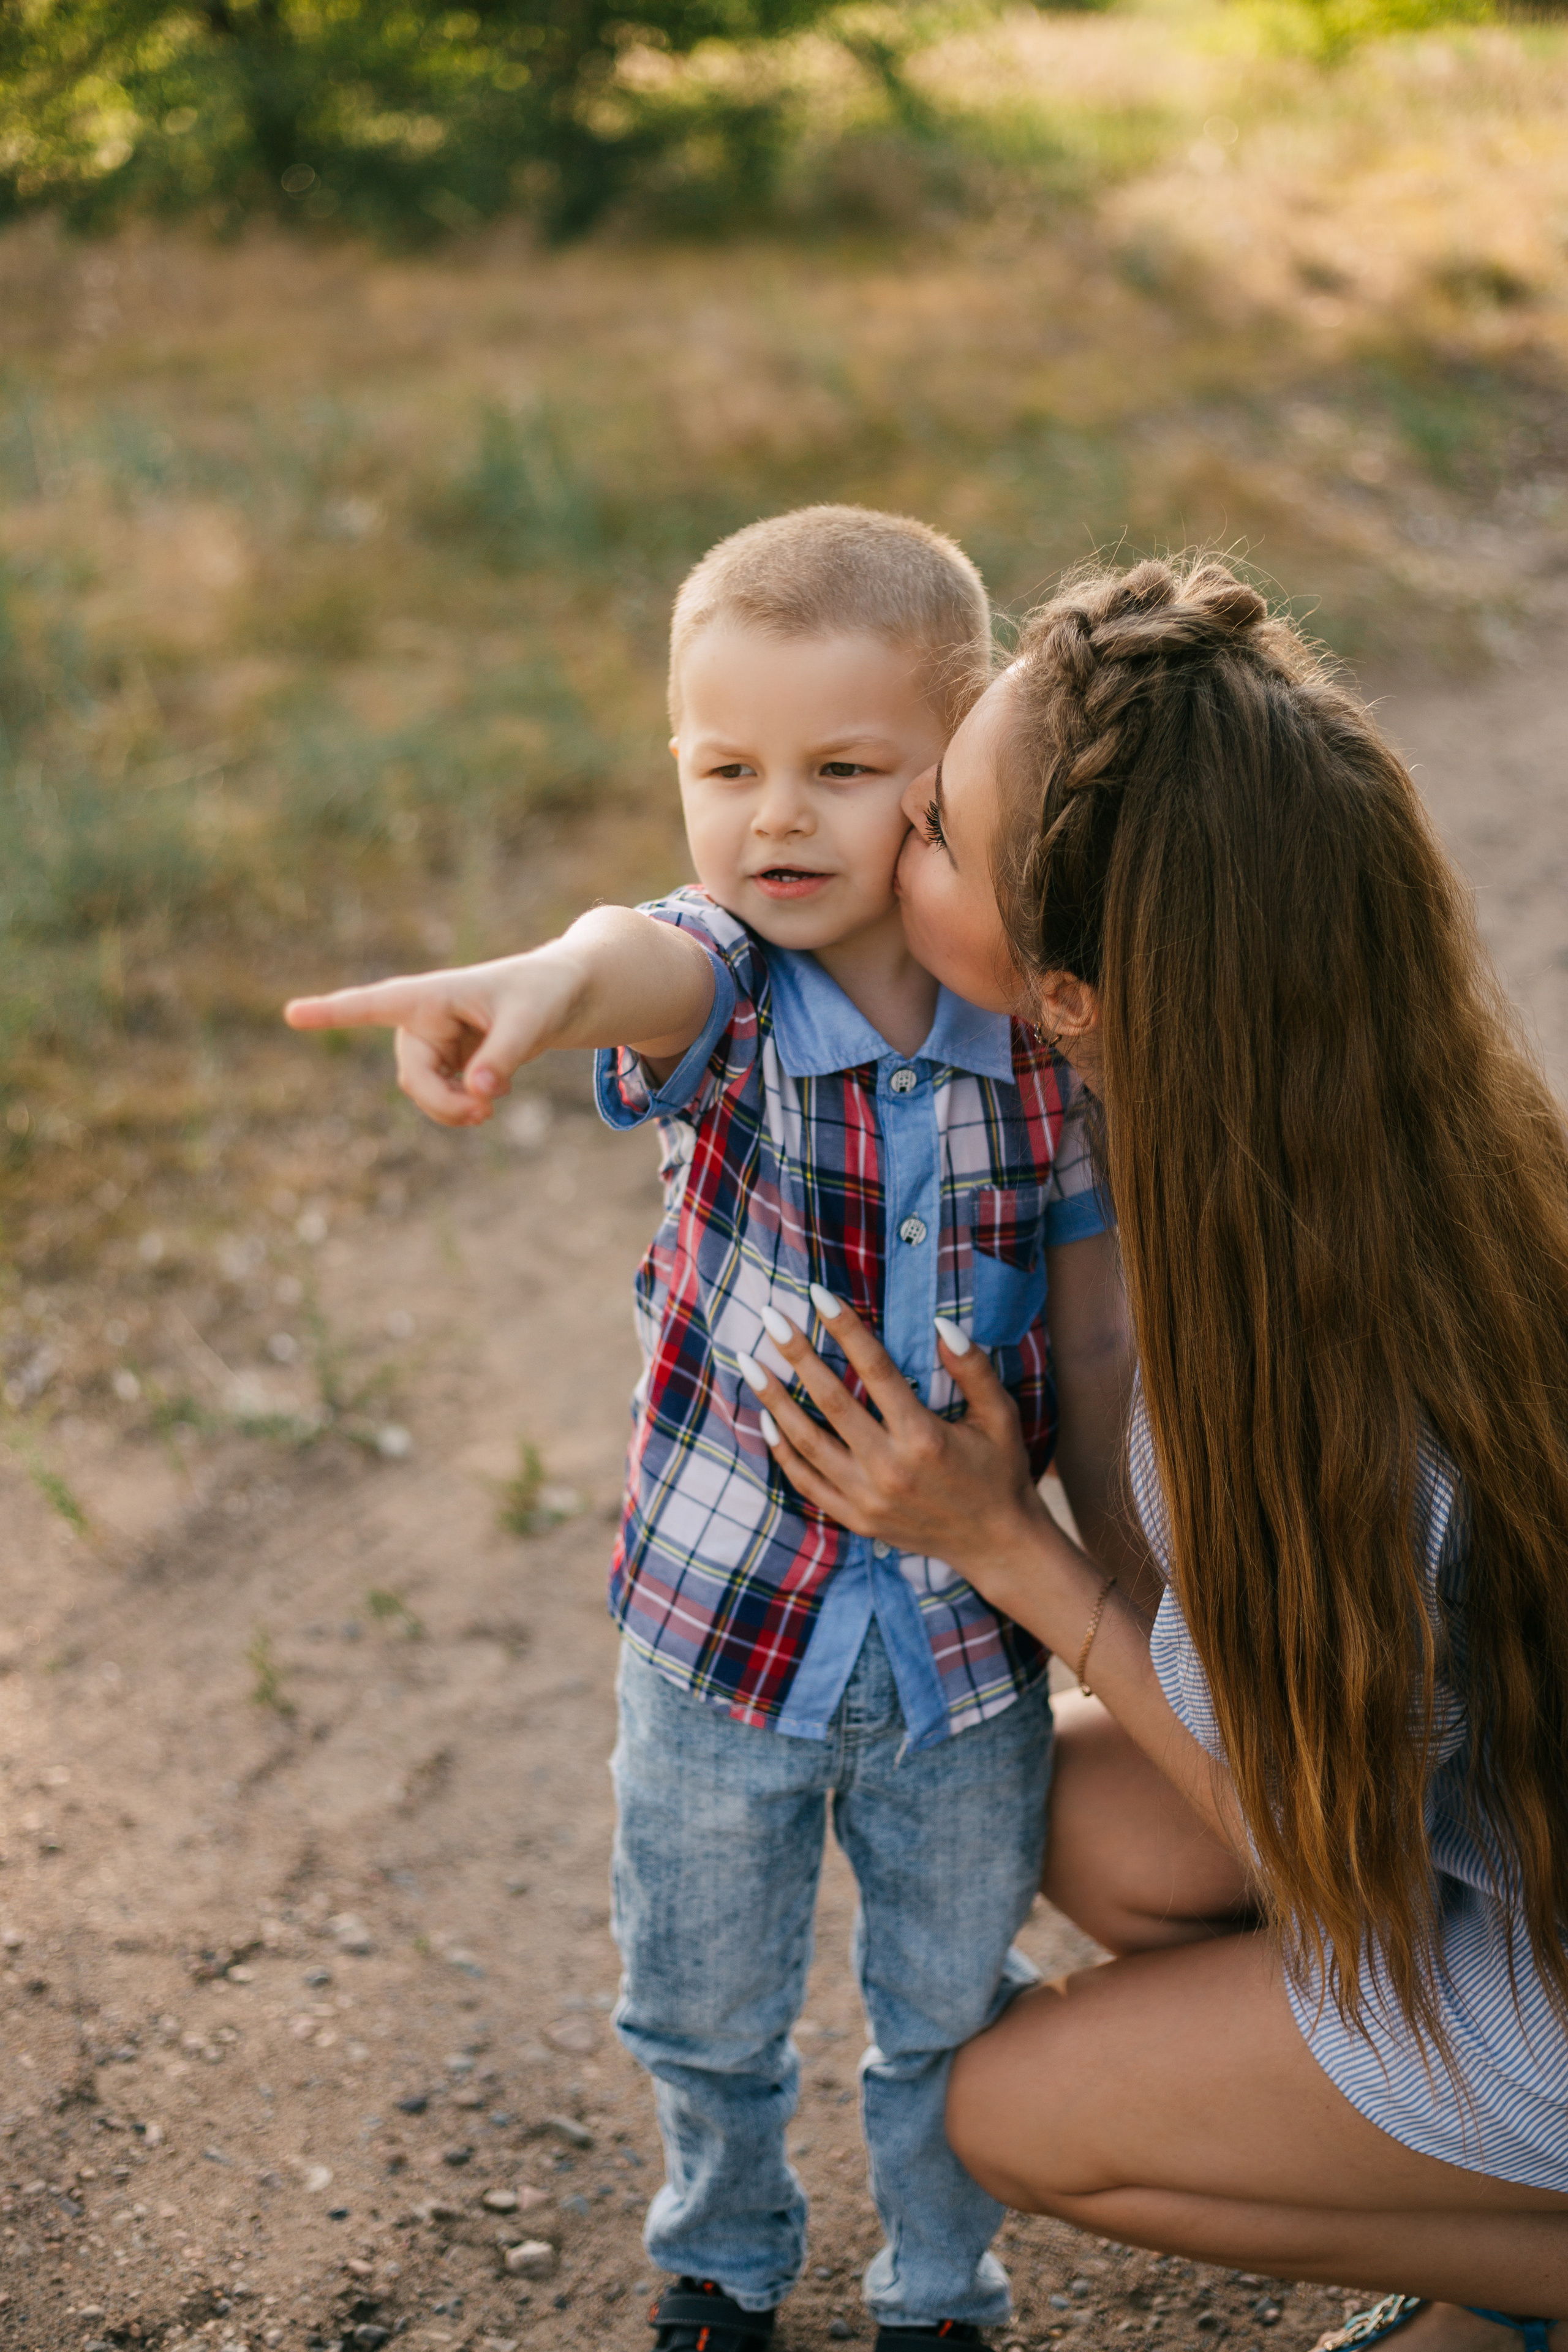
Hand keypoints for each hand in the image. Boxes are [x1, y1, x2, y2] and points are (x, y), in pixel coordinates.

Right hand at [284, 951, 576, 1126]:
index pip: (374, 1004)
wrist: (560, 997)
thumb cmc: (542, 995)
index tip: (292, 1014)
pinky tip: (486, 1102)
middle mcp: (420, 1018)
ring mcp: (430, 1042)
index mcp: (431, 995)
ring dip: (452, 1110)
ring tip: (489, 1110)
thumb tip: (478, 1096)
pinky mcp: (444, 1061)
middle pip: (412, 1075)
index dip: (333, 1012)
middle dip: (442, 1103)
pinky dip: (460, 1108)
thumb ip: (503, 1056)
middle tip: (484, 1115)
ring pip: (422, 1091)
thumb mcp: (531, 1021)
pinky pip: (438, 1097)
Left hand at [746, 1291, 1055, 1603]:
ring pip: (807, 1442)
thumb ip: (972, 1368)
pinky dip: (782, 1450)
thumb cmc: (999, 1471)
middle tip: (769, 1317)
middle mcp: (890, 1468)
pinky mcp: (856, 1519)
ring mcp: (867, 1498)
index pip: (876, 1369)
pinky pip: (806, 1482)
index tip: (817, 1295)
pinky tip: (766, 1418)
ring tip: (749, 1363)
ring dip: (774, 1399)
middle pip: (831, 1401)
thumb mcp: (1000, 1416)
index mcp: (925, 1438)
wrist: (996, 1544)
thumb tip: (941, 1323)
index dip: (845, 1328)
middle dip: (796, 1354)